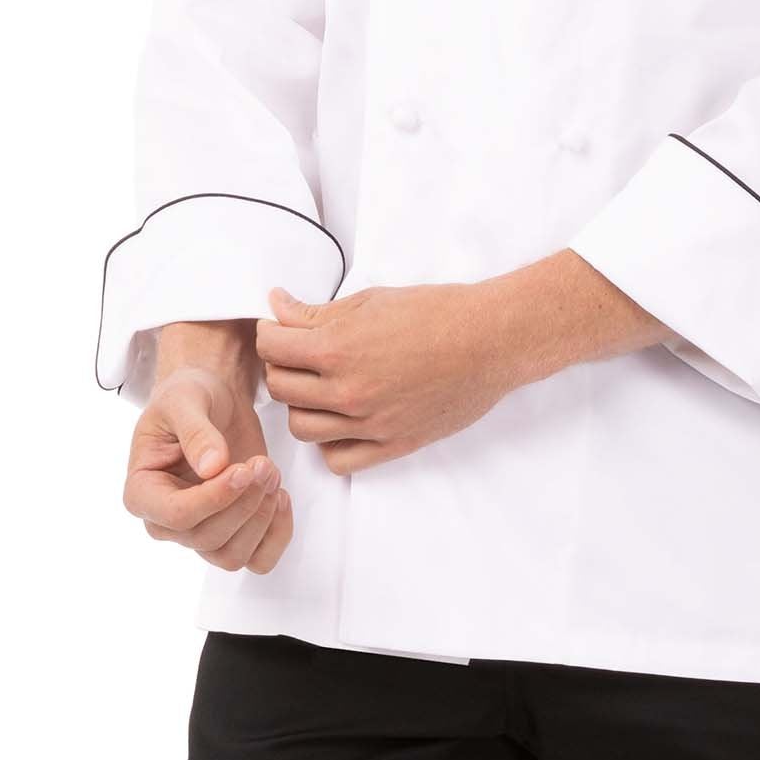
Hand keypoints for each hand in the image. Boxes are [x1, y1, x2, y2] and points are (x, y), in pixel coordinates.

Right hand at [123, 361, 291, 572]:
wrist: (214, 399)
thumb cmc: (189, 396)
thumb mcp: (185, 400)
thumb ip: (196, 431)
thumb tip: (211, 468)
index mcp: (142, 492)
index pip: (177, 516)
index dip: (214, 498)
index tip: (242, 469)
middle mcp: (167, 522)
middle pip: (208, 539)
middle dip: (243, 502)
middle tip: (263, 463)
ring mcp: (201, 530)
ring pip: (232, 556)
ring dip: (261, 518)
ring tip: (271, 472)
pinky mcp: (233, 531)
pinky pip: (258, 558)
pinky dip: (277, 535)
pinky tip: (280, 497)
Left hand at [256, 281, 515, 474]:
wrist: (490, 340)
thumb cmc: (436, 312)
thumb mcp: (371, 300)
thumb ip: (317, 311)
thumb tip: (278, 306)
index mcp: (339, 348)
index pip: (271, 348)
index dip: (269, 334)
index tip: (279, 330)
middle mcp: (347, 391)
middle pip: (280, 388)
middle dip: (281, 367)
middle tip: (296, 354)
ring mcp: (369, 423)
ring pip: (302, 428)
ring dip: (301, 405)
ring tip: (319, 386)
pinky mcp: (392, 445)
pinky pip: (337, 459)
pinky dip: (330, 442)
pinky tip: (340, 419)